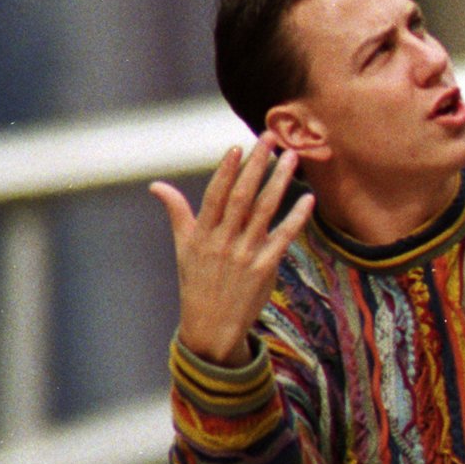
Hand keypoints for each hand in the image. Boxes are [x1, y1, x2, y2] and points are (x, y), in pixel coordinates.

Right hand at [151, 139, 317, 364]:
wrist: (210, 324)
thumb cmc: (197, 280)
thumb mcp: (182, 246)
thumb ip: (177, 213)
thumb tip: (156, 185)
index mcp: (202, 233)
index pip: (215, 195)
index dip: (225, 171)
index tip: (236, 146)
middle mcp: (223, 241)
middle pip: (242, 197)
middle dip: (256, 166)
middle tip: (270, 139)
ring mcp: (245, 254)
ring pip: (265, 211)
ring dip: (279, 182)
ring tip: (291, 158)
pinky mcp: (265, 267)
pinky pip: (283, 238)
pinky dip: (296, 218)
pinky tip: (308, 199)